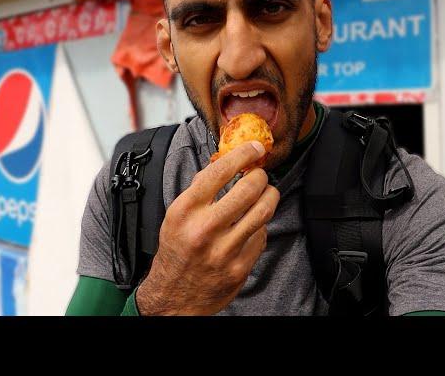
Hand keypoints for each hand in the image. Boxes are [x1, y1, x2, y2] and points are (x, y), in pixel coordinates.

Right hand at [136, 141, 279, 314]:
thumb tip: (227, 161)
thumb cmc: (176, 250)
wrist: (174, 295)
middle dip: (260, 176)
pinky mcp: (240, 267)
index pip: (219, 171)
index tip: (254, 148)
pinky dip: (261, 225)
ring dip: (270, 196)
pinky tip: (253, 224)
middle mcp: (204, 229)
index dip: (242, 154)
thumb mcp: (177, 215)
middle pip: (248, 188)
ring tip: (266, 193)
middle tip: (260, 174)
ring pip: (263, 210)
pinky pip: (262, 235)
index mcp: (185, 211)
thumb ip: (200, 189)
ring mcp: (224, 250)